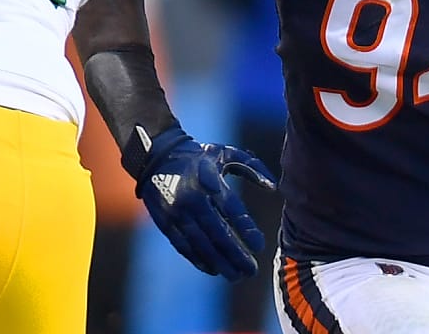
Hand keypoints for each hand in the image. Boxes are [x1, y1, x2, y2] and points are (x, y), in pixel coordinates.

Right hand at [134, 125, 276, 280]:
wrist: (155, 156)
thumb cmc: (199, 157)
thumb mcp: (225, 153)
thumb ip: (251, 166)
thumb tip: (272, 188)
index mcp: (209, 178)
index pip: (231, 209)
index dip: (246, 229)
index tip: (259, 246)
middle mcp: (192, 198)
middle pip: (217, 233)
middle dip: (236, 255)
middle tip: (251, 270)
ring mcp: (177, 212)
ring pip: (201, 244)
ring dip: (220, 263)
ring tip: (236, 276)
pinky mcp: (165, 222)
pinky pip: (184, 246)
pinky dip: (199, 260)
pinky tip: (213, 270)